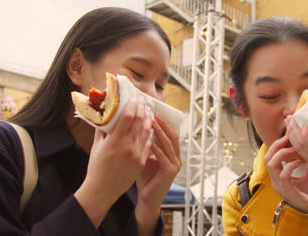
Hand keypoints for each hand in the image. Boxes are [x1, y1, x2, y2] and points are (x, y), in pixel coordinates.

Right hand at [75, 99, 152, 226]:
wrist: (102, 189)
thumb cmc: (96, 167)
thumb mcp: (97, 146)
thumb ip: (102, 130)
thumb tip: (105, 115)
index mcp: (114, 141)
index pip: (128, 117)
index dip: (132, 105)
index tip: (134, 98)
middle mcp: (127, 146)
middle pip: (139, 122)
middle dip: (142, 109)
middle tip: (142, 101)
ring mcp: (136, 154)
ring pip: (146, 132)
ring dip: (148, 119)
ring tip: (148, 111)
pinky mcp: (141, 162)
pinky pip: (148, 144)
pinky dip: (149, 134)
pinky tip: (150, 127)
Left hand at [135, 113, 181, 234]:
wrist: (147, 197)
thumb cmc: (144, 176)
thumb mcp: (143, 155)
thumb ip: (142, 142)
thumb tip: (131, 125)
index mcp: (171, 152)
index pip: (169, 132)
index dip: (162, 122)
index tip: (152, 110)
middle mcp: (176, 156)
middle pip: (172, 135)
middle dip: (163, 123)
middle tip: (153, 112)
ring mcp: (175, 164)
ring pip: (169, 144)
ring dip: (160, 132)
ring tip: (151, 122)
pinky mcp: (171, 172)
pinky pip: (164, 157)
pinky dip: (157, 148)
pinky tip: (149, 141)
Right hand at [265, 135, 307, 213]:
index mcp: (278, 176)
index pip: (270, 157)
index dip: (276, 146)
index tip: (287, 136)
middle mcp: (276, 180)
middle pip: (268, 158)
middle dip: (276, 146)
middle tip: (288, 138)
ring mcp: (280, 186)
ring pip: (272, 164)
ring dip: (282, 153)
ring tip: (294, 148)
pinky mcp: (287, 190)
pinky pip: (284, 174)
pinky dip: (291, 165)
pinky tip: (300, 161)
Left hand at [285, 115, 307, 191]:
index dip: (307, 132)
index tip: (302, 121)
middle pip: (305, 144)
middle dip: (295, 129)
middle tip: (290, 117)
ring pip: (301, 149)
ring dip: (292, 135)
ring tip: (288, 122)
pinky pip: (302, 154)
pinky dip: (295, 143)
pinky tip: (292, 134)